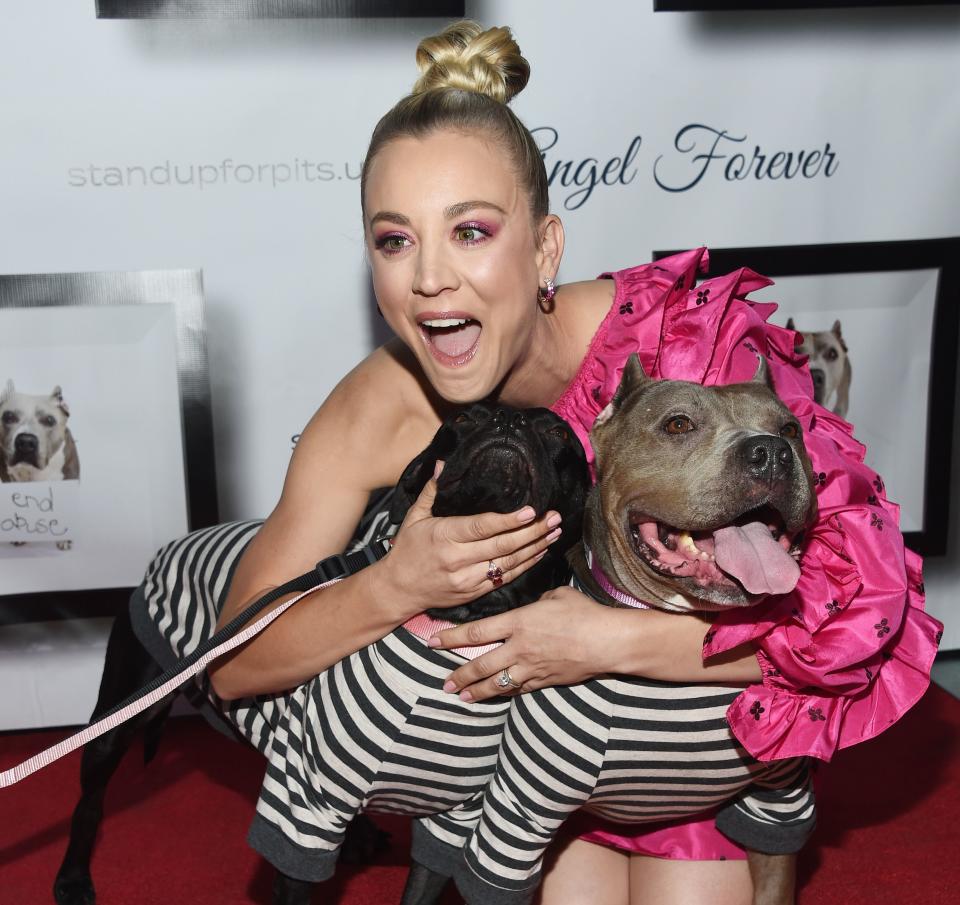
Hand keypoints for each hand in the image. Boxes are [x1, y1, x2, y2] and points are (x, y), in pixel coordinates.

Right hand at [373, 462, 563, 617]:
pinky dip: (525, 565)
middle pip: (502, 546)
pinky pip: (504, 578)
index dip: (508, 521)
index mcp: (444, 536)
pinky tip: (540, 552)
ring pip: (508, 564)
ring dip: (535, 547)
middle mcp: (457, 559)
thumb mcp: (414, 517)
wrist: (398, 589)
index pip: (482, 528)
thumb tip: (444, 463)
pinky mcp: (474, 592)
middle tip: (553, 518)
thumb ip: (432, 490)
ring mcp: (467, 579)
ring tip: (554, 533)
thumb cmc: (407, 549)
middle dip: (532, 532)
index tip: (531, 511)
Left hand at [428, 586, 623, 701]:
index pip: (475, 632)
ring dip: (476, 691)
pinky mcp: (544, 681)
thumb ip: (538, 602)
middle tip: (443, 683)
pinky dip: (503, 693)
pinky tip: (494, 696)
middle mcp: (518, 647)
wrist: (606, 641)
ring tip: (461, 696)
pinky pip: (517, 690)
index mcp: (517, 622)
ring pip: (495, 684)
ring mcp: (530, 667)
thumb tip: (535, 605)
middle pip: (479, 665)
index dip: (450, 638)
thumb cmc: (583, 613)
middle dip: (458, 675)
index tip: (432, 642)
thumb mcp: (556, 596)